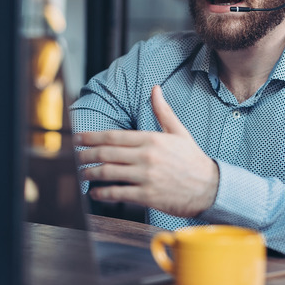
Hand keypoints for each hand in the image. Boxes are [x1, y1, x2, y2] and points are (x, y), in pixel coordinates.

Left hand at [75, 85, 218, 216]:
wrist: (210, 188)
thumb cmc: (193, 160)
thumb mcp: (179, 132)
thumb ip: (163, 111)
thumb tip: (156, 89)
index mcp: (151, 139)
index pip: (114, 136)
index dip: (92, 136)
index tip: (78, 138)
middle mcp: (146, 157)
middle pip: (106, 153)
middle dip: (86, 155)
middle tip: (74, 157)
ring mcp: (146, 177)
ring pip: (109, 173)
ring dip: (91, 173)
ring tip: (82, 174)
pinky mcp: (147, 195)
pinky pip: (118, 193)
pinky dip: (103, 193)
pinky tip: (96, 193)